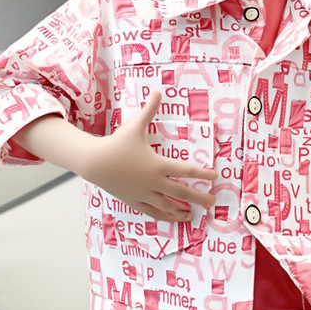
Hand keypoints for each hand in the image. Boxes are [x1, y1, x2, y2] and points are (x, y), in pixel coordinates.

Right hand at [82, 91, 216, 221]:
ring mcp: (144, 194)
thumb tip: (157, 91)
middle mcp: (154, 182)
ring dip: (182, 210)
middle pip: (182, 192)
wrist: (95, 162)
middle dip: (199, 197)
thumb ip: (149, 110)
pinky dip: (164, 216)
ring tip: (193, 214)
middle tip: (213, 201)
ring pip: (168, 206)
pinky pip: (152, 212)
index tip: (215, 176)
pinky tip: (172, 218)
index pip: (187, 170)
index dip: (203, 173)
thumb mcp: (134, 126)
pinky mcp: (134, 201)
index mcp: (158, 164)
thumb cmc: (116, 143)